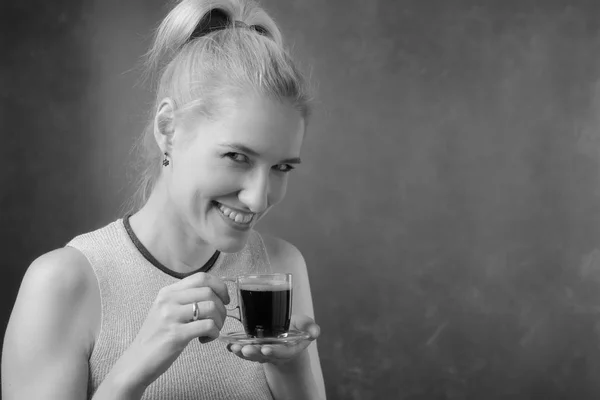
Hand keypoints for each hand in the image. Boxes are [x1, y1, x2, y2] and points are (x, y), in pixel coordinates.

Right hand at [120, 273, 229, 388]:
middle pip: (209, 292)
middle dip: (222, 307)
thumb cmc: (157, 337)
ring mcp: (171, 317)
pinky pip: (207, 326)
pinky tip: (207, 339)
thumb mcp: (166, 310)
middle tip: (219, 320)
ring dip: (219, 321)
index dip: (219, 286)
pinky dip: (214, 333)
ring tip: (212, 331)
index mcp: (168, 291)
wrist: (137, 361)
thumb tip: (215, 294)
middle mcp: (168, 300)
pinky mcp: (176, 335)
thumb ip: (185, 300)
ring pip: (211, 307)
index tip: (224, 299)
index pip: (201, 277)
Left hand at [226, 314, 319, 365]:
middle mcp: (275, 353)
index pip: (282, 352)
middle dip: (254, 353)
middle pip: (264, 355)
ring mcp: (263, 352)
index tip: (266, 349)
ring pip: (252, 355)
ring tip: (234, 347)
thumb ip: (310, 327)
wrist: (288, 337)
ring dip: (242, 352)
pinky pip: (244, 351)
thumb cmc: (296, 329)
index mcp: (289, 349)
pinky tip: (228, 345)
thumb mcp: (304, 326)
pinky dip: (236, 349)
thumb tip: (315, 332)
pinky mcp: (254, 349)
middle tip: (246, 349)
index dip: (275, 351)